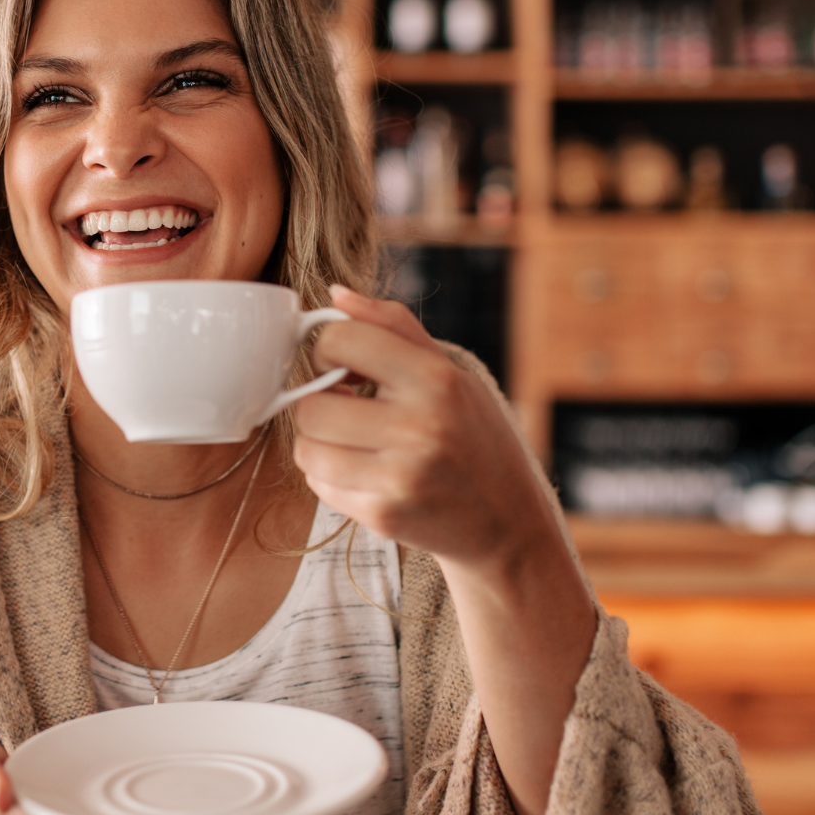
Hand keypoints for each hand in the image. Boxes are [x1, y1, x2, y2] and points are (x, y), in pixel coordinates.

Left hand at [291, 285, 556, 573]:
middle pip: (312, 405)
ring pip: (307, 449)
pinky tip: (364, 471)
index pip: (341, 340)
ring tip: (352, 441)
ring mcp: (399, 477)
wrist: (507, 521)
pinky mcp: (384, 515)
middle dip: (319, 404)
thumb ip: (393, 326)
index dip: (328, 349)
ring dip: (319, 443)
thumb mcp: (451, 372)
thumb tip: (335, 293)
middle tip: (345, 408)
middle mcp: (418, 428)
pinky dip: (330, 476)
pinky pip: (319, 485)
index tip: (342, 366)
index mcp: (435, 380)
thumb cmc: (475, 437)